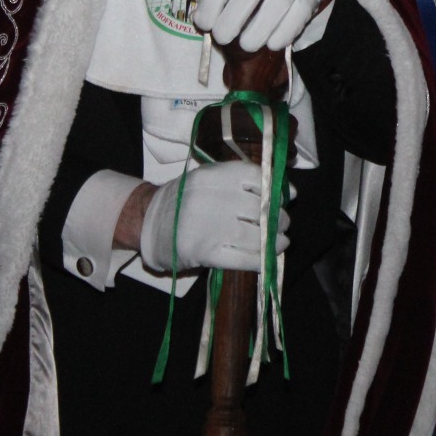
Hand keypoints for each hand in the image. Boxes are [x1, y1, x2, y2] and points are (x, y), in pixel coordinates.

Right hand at [137, 160, 287, 273]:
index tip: (289, 196)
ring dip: (274, 240)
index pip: (255, 177)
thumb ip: (239, 182)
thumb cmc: (184, 199)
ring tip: (280, 241)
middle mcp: (210, 198)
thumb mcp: (207, 179)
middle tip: (282, 223)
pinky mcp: (204, 252)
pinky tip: (268, 257)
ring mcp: (207, 227)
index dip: (276, 188)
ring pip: (255, 235)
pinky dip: (260, 260)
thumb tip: (282, 191)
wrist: (147, 221)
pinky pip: (242, 258)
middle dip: (278, 218)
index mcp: (212, 175)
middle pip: (260, 209)